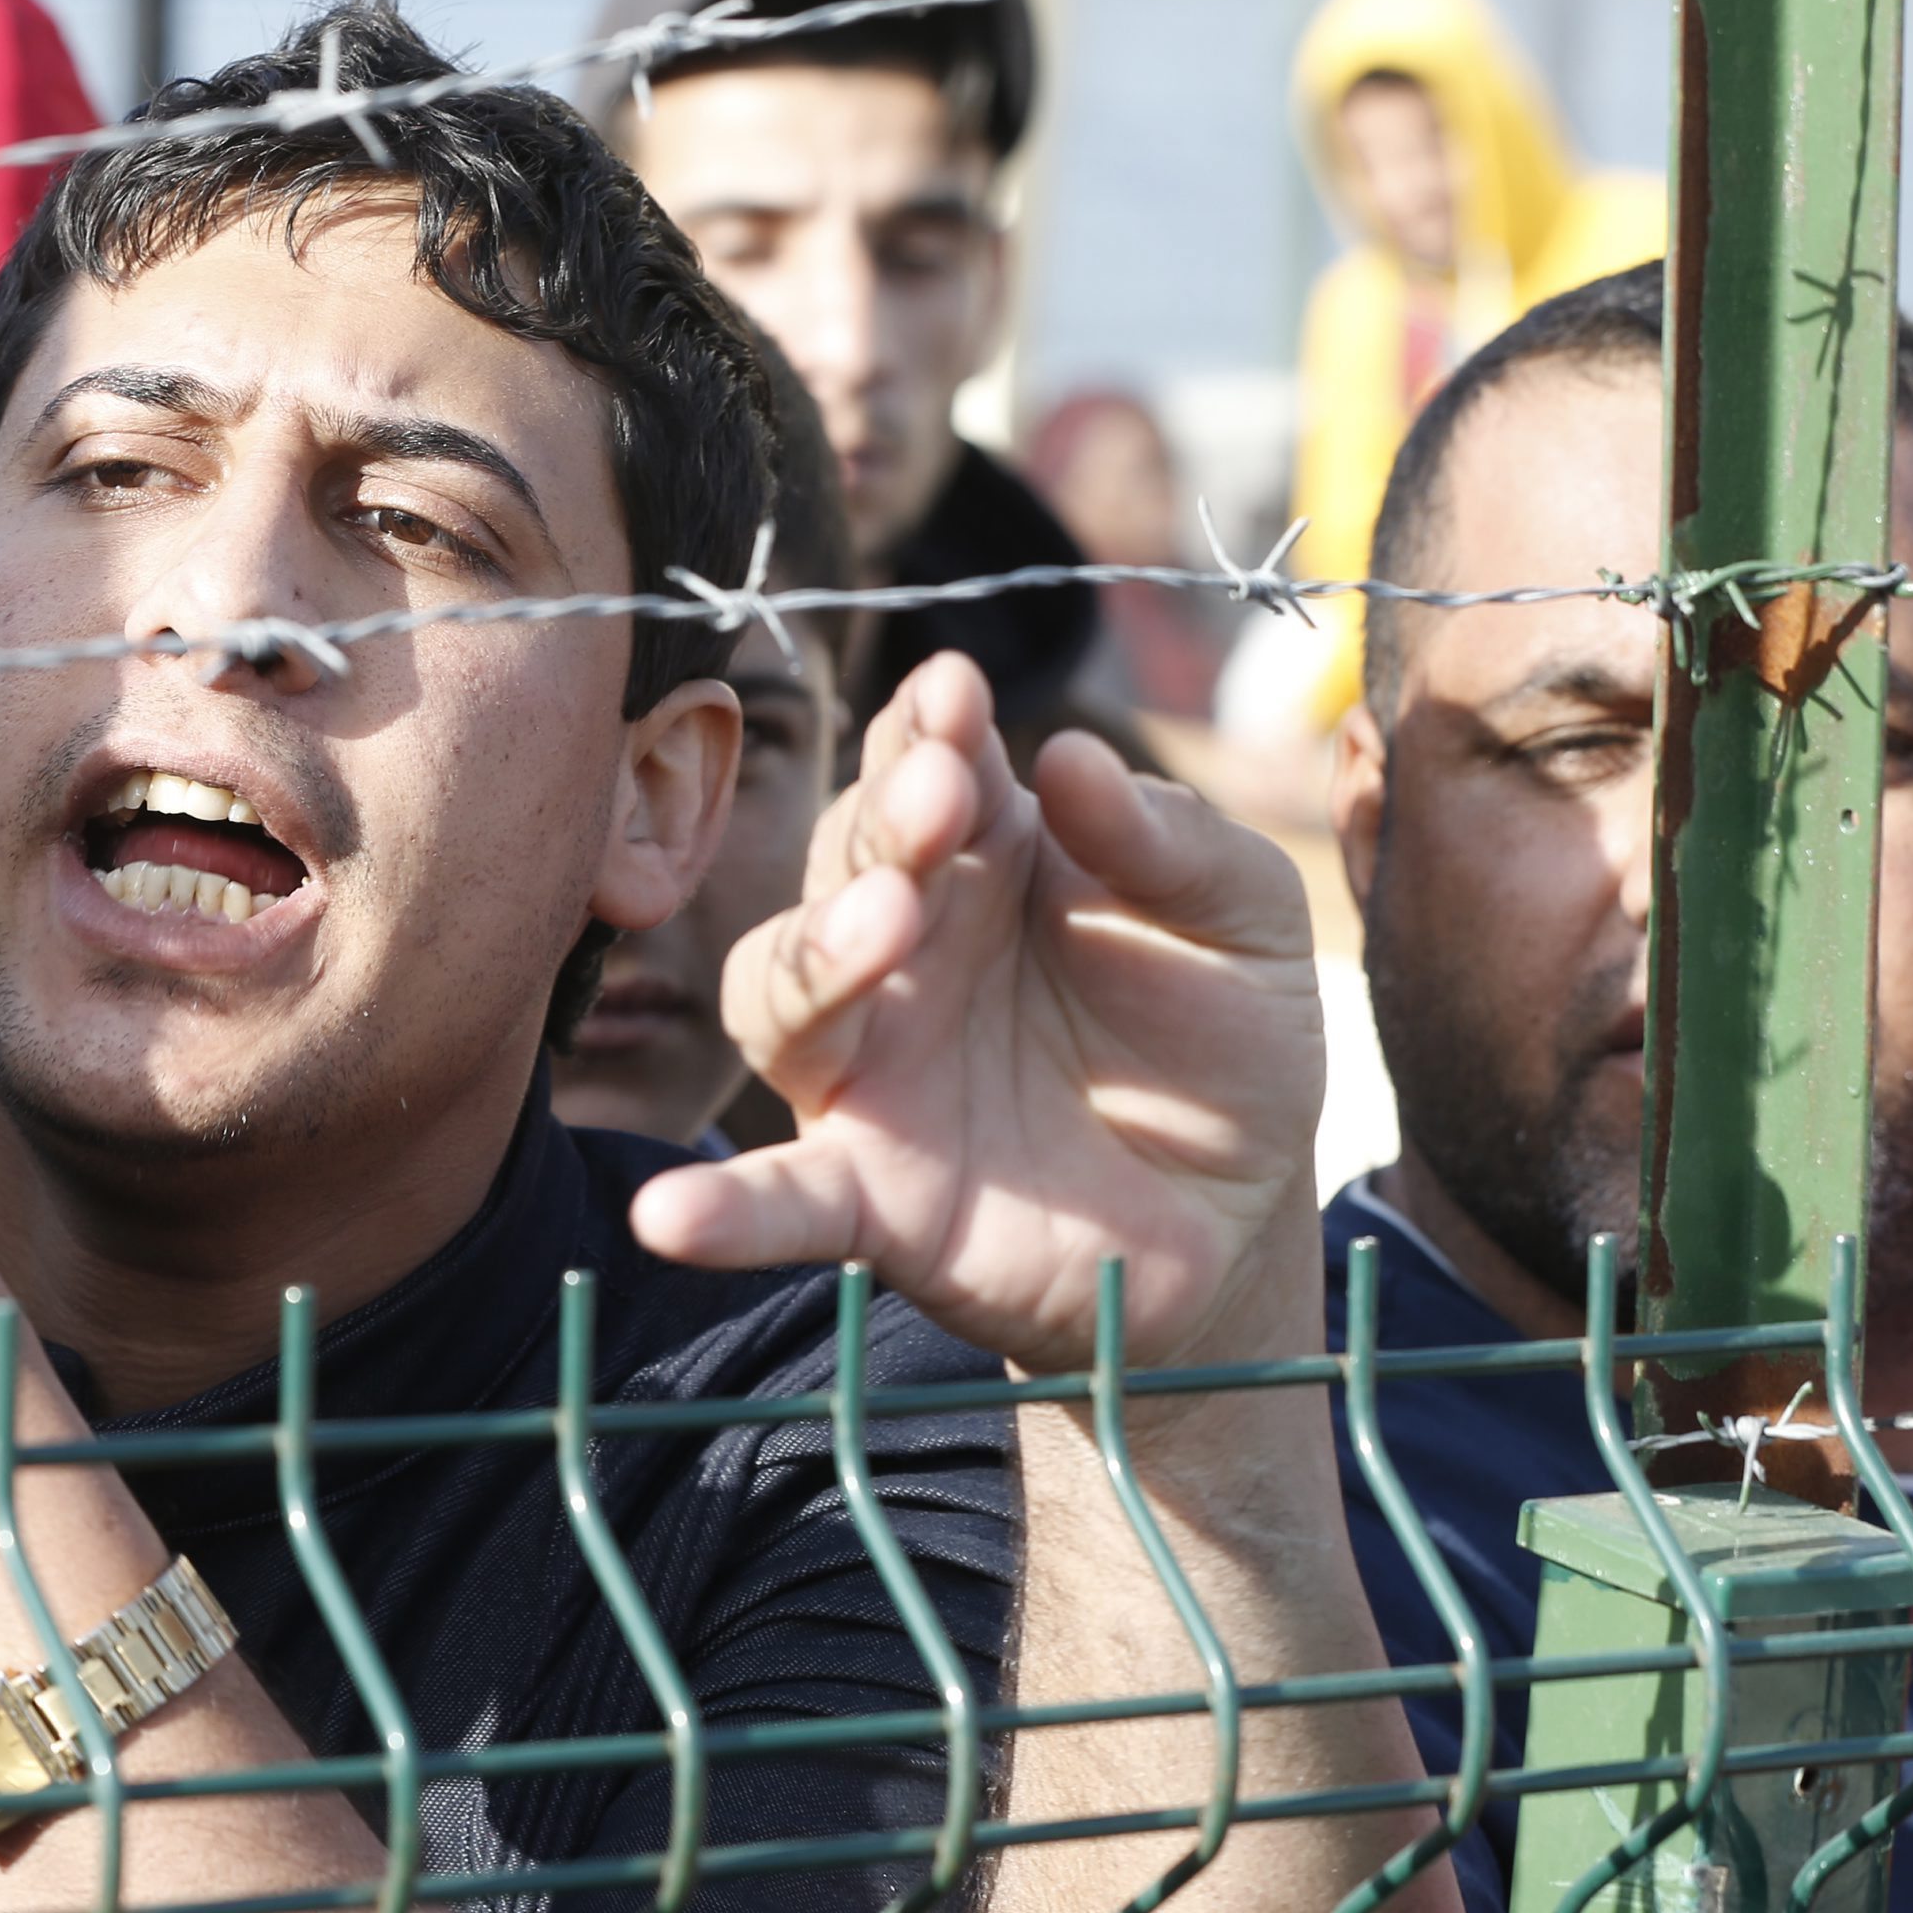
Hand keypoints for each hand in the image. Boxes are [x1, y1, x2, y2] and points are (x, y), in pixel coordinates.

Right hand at [630, 652, 1326, 1375]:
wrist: (1237, 1221)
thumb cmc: (1219, 1045)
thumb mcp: (1243, 922)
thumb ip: (1174, 841)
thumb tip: (1071, 753)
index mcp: (986, 860)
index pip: (925, 767)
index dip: (925, 728)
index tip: (952, 691)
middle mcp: (903, 948)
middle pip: (843, 862)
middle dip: (882, 820)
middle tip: (942, 792)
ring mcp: (873, 1068)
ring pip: (782, 996)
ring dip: (815, 952)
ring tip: (883, 922)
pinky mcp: (876, 1193)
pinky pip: (782, 1200)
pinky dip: (723, 1209)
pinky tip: (670, 1219)